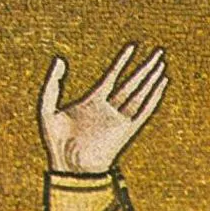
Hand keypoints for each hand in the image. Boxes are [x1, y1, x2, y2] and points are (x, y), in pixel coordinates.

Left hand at [39, 44, 166, 173]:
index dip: (122, 61)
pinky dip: (153, 96)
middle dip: (144, 67)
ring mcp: (118, 118)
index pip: (112, 76)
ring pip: (139, 93)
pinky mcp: (126, 129)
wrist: (68, 164)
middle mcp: (108, 109)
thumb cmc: (55, 140)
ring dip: (152, 78)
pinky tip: (161, 84)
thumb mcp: (47, 107)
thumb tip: (59, 59)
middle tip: (158, 51)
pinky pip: (143, 110)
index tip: (132, 46)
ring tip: (162, 62)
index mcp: (91, 102)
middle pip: (131, 83)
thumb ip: (52, 83)